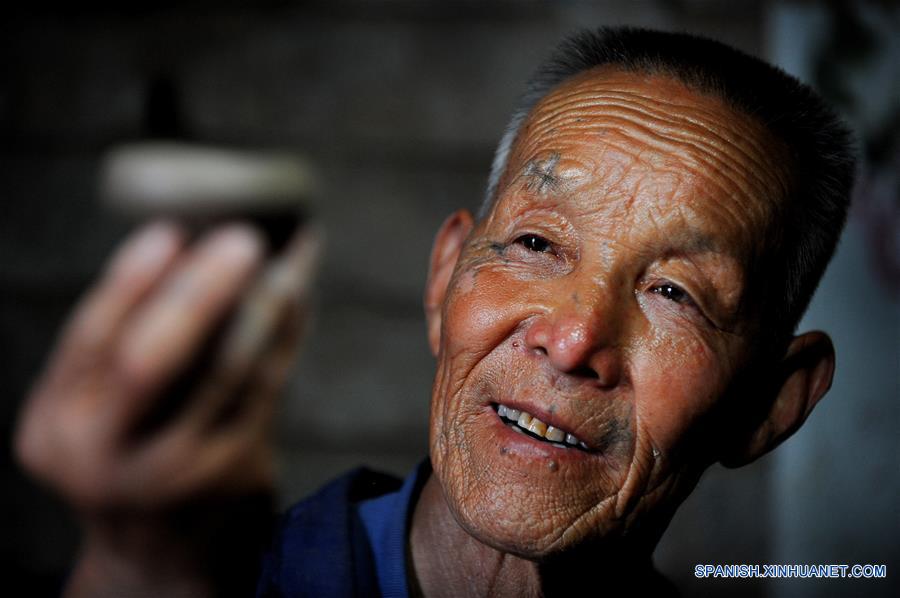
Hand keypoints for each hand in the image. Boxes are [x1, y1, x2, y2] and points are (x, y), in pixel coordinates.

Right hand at [14, 220, 317, 595]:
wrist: (161, 552)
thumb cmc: (127, 454)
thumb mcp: (94, 415)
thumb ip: (116, 352)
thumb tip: (185, 246)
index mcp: (57, 430)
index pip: (89, 342)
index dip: (128, 282)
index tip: (169, 231)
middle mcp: (110, 458)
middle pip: (152, 362)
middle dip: (199, 292)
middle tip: (244, 237)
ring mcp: (179, 473)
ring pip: (229, 370)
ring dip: (265, 303)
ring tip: (289, 255)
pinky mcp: (237, 474)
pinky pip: (269, 384)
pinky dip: (286, 332)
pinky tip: (298, 295)